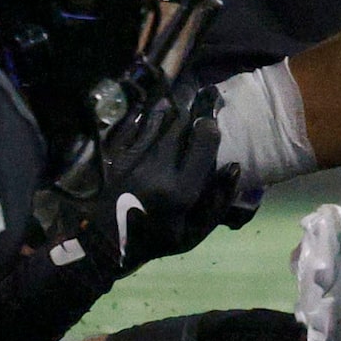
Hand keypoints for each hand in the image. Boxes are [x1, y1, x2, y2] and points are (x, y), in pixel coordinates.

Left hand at [37, 87, 247, 280]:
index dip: (211, 125)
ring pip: (159, 117)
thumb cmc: (157, 239)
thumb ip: (218, 201)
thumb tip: (234, 166)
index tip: (212, 125)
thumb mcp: (194, 233)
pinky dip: (152, 114)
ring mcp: (135, 159)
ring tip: (183, 98)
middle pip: (181, 122)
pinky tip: (159, 108)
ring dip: (174, 106)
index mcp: (180, 190)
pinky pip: (138, 124)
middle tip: (202, 102)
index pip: (204, 140)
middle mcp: (158, 169)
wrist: (106, 242)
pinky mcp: (120, 155)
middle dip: (194, 109)